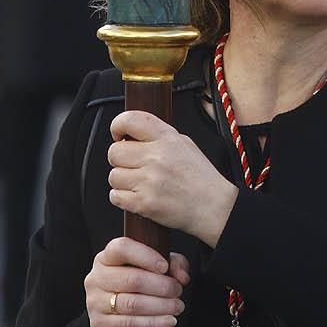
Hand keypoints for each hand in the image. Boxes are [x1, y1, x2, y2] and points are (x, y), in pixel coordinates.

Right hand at [84, 236, 187, 326]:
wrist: (113, 305)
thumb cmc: (134, 278)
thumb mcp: (151, 264)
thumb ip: (171, 263)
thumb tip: (182, 275)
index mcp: (106, 257)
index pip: (122, 248)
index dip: (146, 256)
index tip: (165, 266)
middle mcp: (97, 278)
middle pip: (131, 279)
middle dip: (161, 286)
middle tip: (177, 290)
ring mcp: (96, 302)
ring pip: (132, 304)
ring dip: (160, 307)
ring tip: (177, 306)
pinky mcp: (99, 323)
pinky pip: (129, 324)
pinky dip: (152, 323)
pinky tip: (168, 320)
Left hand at [109, 111, 238, 245]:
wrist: (213, 206)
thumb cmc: (200, 176)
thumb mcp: (184, 143)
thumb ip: (158, 135)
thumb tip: (133, 134)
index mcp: (166, 138)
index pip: (130, 120)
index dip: (118, 125)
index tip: (118, 134)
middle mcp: (156, 157)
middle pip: (114, 152)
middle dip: (119, 159)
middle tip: (130, 164)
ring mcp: (149, 181)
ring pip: (113, 176)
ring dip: (121, 180)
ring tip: (137, 183)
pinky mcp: (144, 204)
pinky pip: (116, 196)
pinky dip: (121, 198)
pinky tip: (135, 196)